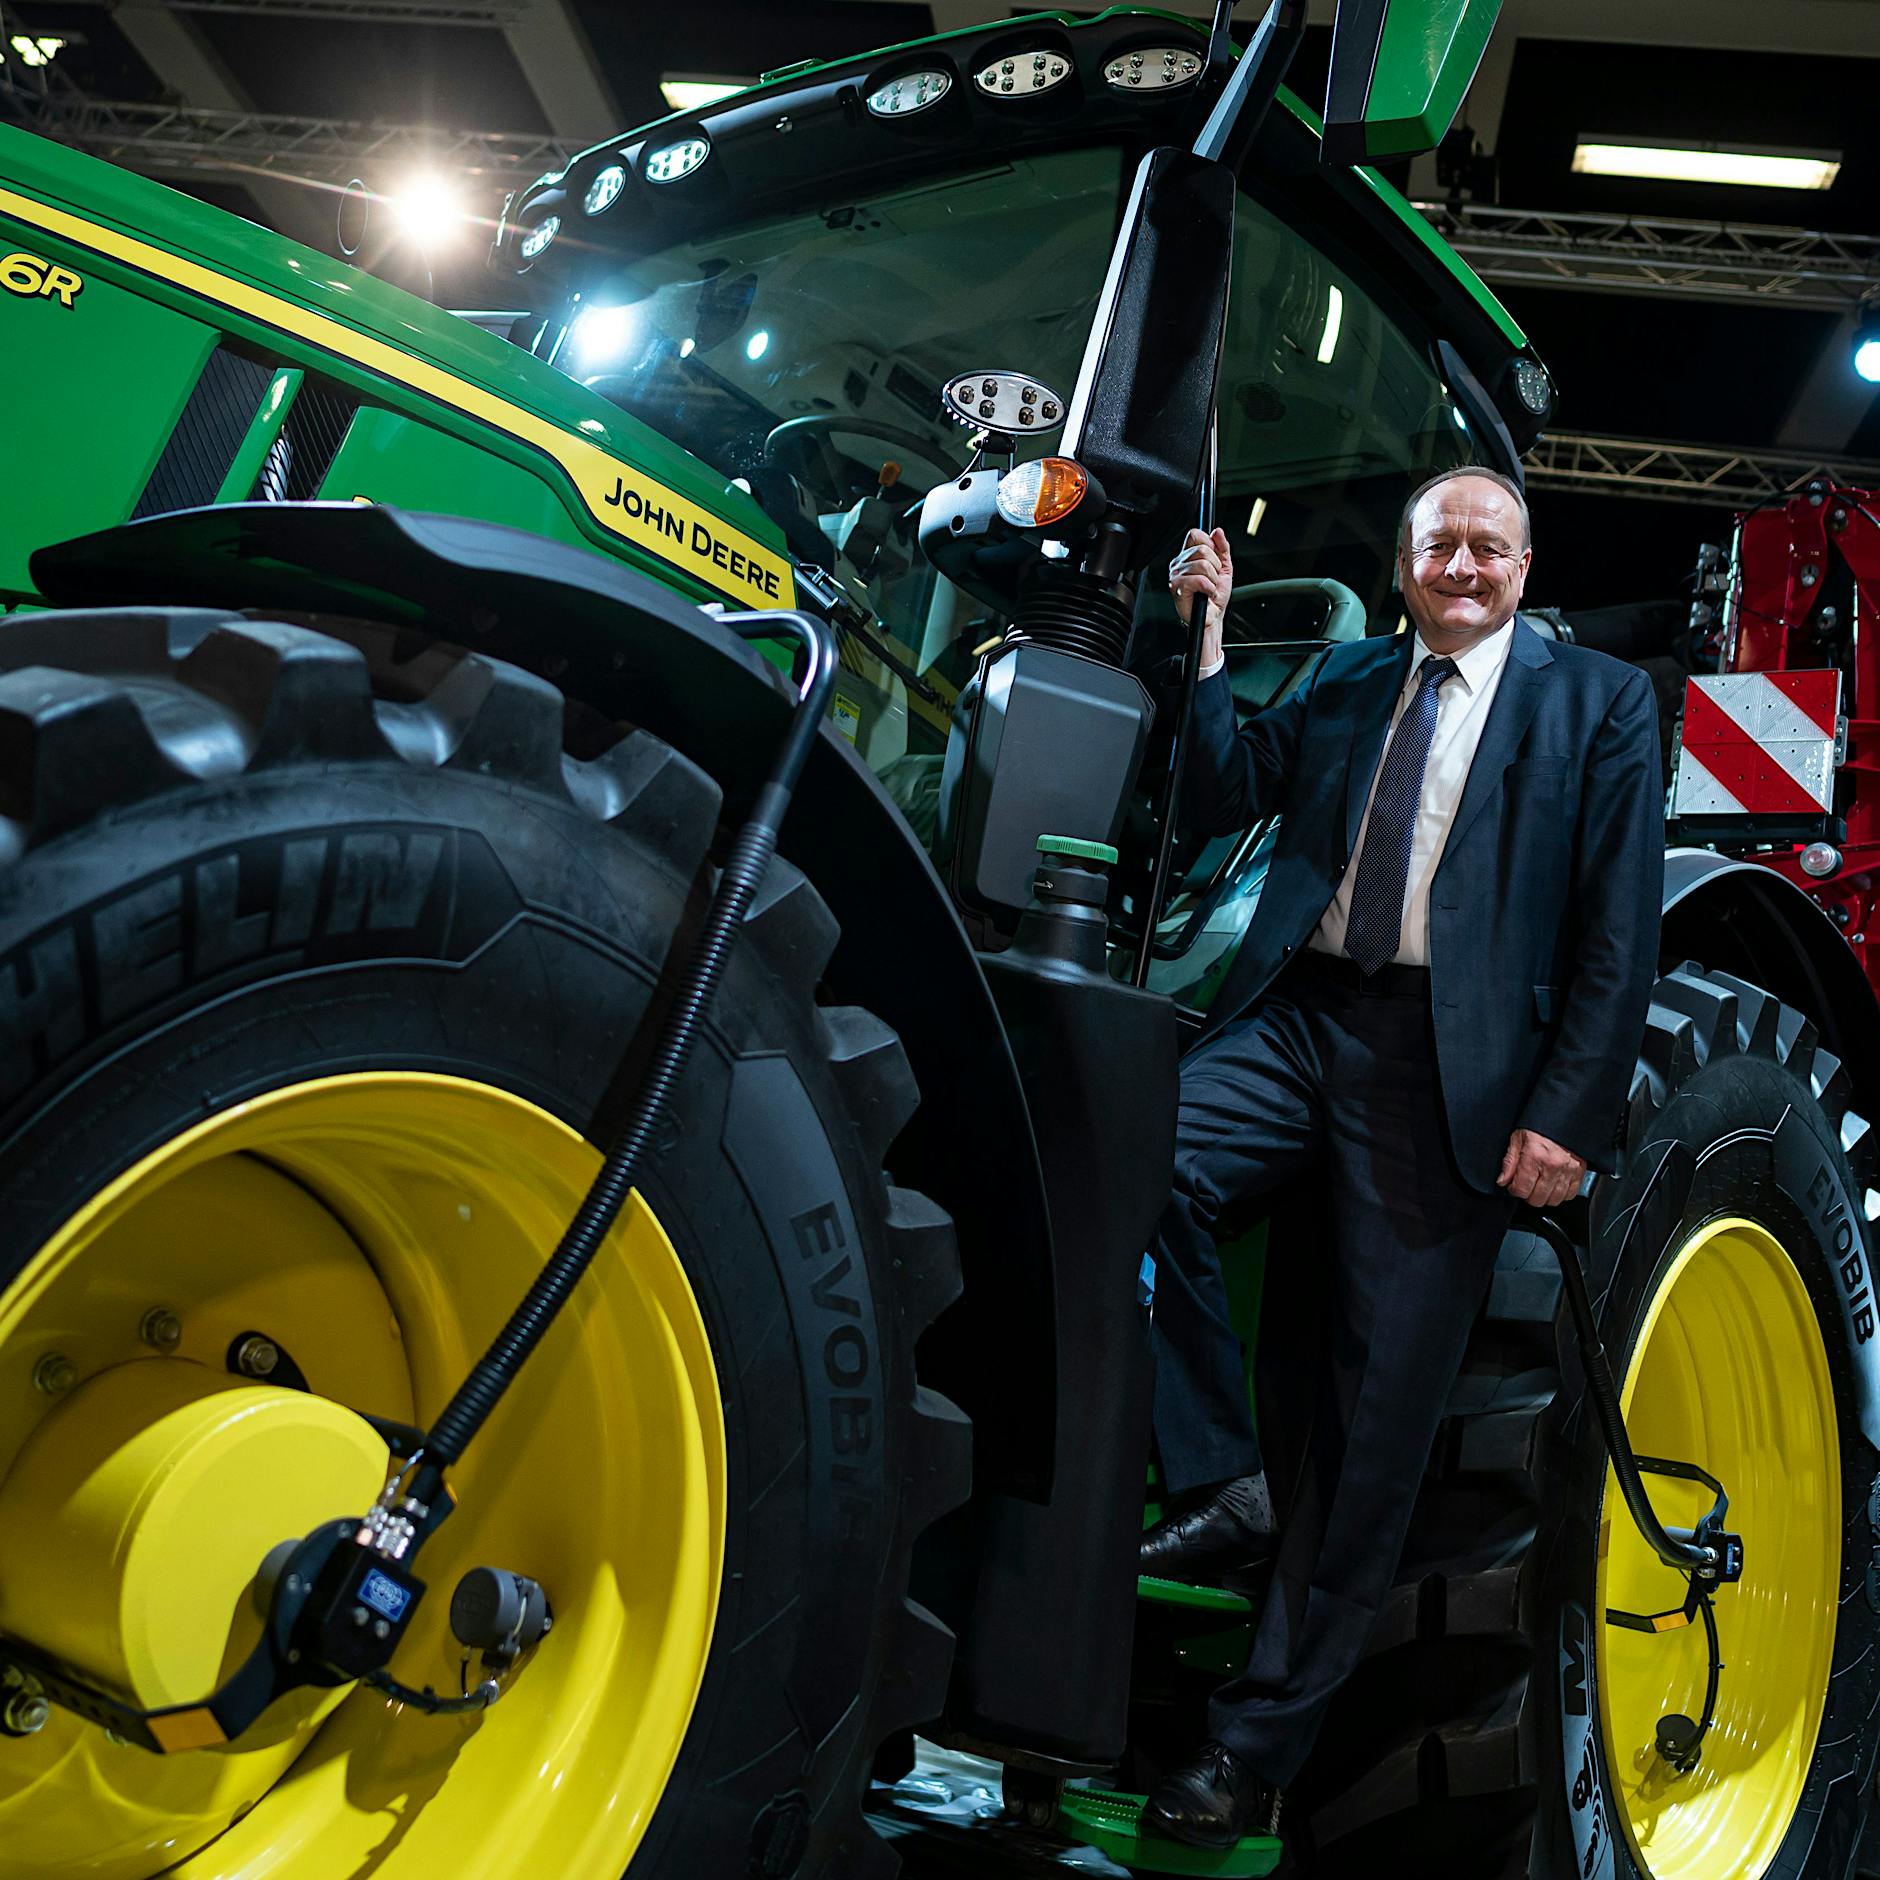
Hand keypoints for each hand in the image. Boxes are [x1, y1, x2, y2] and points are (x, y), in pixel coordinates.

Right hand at [1169, 527, 1231, 672]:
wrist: (1212, 617)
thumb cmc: (1214, 596)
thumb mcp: (1224, 568)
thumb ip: (1222, 548)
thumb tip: (1218, 532)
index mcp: (1188, 556)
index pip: (1195, 535)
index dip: (1209, 544)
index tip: (1214, 560)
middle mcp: (1179, 564)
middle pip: (1202, 549)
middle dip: (1215, 566)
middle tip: (1212, 579)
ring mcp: (1176, 575)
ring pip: (1203, 565)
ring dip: (1213, 580)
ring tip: (1209, 588)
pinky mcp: (1177, 588)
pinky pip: (1200, 580)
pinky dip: (1209, 588)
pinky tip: (1206, 594)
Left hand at [1497, 1128, 1586, 1209]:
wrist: (1564, 1118)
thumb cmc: (1539, 1127)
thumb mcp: (1518, 1138)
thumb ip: (1509, 1161)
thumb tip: (1502, 1181)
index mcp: (1535, 1156)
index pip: (1521, 1190)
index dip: (1514, 1189)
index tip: (1515, 1184)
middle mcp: (1553, 1166)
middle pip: (1537, 1199)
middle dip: (1528, 1194)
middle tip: (1527, 1184)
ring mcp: (1568, 1170)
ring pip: (1554, 1200)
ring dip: (1544, 1196)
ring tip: (1539, 1185)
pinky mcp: (1579, 1173)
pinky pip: (1569, 1195)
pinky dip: (1560, 1194)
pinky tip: (1553, 1184)